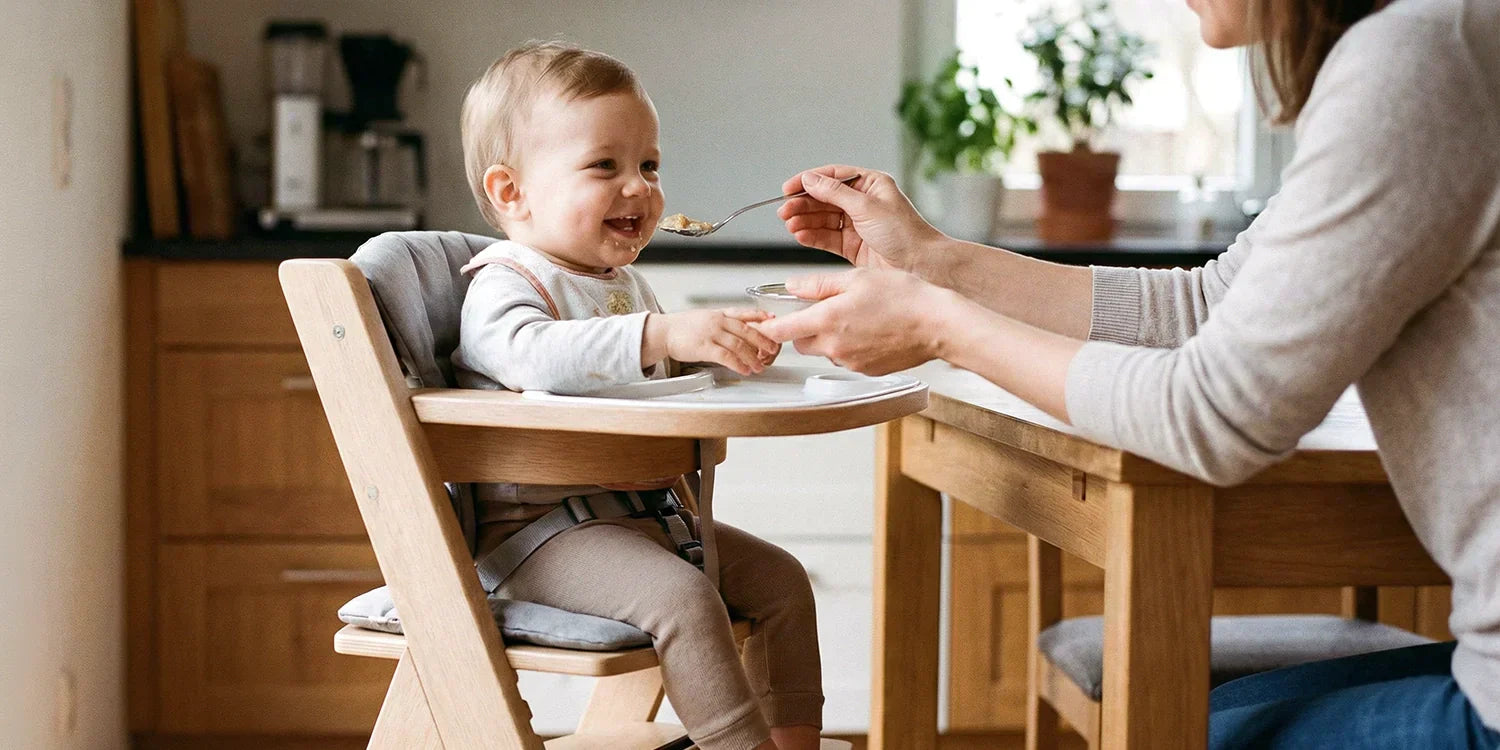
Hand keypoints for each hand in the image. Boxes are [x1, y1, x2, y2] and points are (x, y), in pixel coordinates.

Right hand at [643, 308, 780, 375]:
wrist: (664, 332)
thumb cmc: (684, 327)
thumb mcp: (706, 317)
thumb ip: (723, 322)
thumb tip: (741, 330)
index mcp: (719, 314)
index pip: (744, 313)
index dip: (760, 317)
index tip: (772, 320)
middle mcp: (718, 321)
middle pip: (747, 330)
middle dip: (762, 341)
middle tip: (772, 350)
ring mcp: (711, 333)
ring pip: (739, 345)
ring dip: (752, 357)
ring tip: (759, 366)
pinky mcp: (704, 347)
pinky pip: (726, 356)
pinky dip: (738, 364)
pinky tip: (744, 370)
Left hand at [755, 269, 957, 374]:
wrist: (936, 324)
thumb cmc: (903, 297)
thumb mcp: (856, 278)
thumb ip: (818, 285)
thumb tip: (792, 286)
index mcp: (827, 320)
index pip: (782, 330)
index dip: (768, 327)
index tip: (760, 325)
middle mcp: (834, 346)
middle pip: (801, 343)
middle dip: (805, 328)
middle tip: (825, 310)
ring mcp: (850, 362)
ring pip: (825, 351)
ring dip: (830, 337)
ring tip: (857, 317)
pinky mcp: (866, 371)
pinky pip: (846, 359)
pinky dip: (850, 347)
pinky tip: (871, 331)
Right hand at [776, 166, 944, 272]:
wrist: (921, 265)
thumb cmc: (905, 233)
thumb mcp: (867, 207)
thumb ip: (835, 193)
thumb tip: (810, 179)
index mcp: (870, 185)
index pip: (832, 177)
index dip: (808, 182)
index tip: (788, 189)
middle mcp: (862, 203)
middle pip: (824, 199)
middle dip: (803, 204)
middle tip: (785, 211)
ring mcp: (857, 225)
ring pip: (823, 219)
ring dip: (805, 221)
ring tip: (791, 225)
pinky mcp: (853, 246)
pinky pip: (827, 238)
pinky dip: (813, 237)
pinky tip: (801, 235)